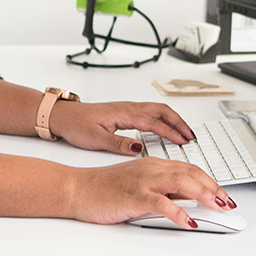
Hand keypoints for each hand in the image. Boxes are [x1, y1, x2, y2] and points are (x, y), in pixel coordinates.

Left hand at [48, 100, 194, 155]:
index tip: (184, 141)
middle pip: (161, 111)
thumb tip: (139, 148)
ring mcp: (127, 108)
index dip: (171, 132)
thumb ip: (119, 144)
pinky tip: (166, 127)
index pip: (154, 122)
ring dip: (173, 119)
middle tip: (191, 136)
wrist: (63, 115)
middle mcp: (128, 108)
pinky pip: (151, 111)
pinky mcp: (125, 111)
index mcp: (124, 114)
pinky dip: (164, 118)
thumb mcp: (96, 139)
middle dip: (179, 123)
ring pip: (157, 109)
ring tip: (185, 132)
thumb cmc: (77, 125)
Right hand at [65, 157, 234, 228]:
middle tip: (227, 202)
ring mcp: (143, 181)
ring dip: (204, 195)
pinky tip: (190, 222)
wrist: (78, 188)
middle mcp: (151, 169)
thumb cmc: (104, 188)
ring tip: (218, 207)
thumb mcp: (138, 185)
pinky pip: (162, 204)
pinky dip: (179, 213)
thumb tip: (184, 201)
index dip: (210, 181)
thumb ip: (160, 189)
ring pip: (182, 183)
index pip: (190, 169)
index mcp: (153, 164)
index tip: (222, 194)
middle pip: (191, 174)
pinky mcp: (134, 196)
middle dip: (213, 188)